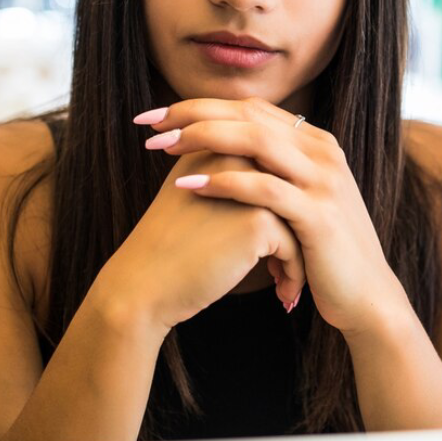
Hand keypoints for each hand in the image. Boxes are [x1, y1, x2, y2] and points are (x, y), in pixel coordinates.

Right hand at [97, 145, 306, 333]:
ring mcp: (249, 187)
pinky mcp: (257, 220)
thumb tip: (273, 188)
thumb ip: (226, 181)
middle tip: (289, 264)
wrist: (143, 285)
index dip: (281, 208)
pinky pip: (294, 247)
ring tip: (286, 280)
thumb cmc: (168, 249)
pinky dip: (293, 272)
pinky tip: (283, 294)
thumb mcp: (191, 196)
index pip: (272, 174)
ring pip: (298, 220)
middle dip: (297, 229)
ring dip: (297, 255)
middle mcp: (236, 158)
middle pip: (290, 193)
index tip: (279, 242)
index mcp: (217, 146)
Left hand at [137, 97, 408, 336]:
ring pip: (257, 141)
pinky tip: (187, 186)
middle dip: (194, 113)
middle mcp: (323, 153)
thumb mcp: (300, 201)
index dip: (202, 106)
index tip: (158, 116)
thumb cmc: (322, 252)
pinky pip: (264, 188)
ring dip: (204, 138)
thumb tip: (223, 153)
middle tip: (149, 123)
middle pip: (250, 115)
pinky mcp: (319, 215)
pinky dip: (223, 182)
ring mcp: (324, 182)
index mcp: (316, 144)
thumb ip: (273, 172)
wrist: (366, 296)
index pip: (252, 108)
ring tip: (161, 146)